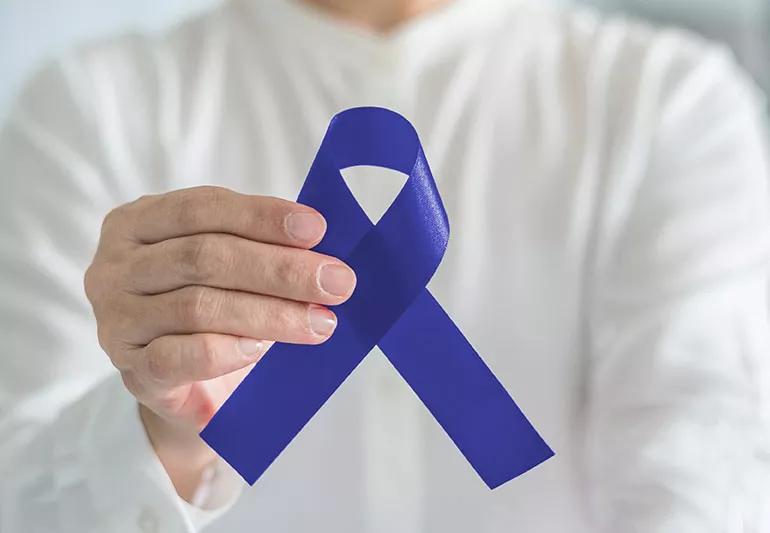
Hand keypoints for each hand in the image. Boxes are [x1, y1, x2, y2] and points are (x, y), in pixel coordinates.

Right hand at [84, 186, 355, 496]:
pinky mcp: (132, 371)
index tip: (317, 229)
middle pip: (204, 256)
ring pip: (198, 306)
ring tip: (318, 321)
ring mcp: (117, 321)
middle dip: (279, 268)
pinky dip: (227, 350)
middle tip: (336, 282)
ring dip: (270, 313)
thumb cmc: (212, 307)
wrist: (185, 381)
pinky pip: (178, 357)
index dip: (261, 216)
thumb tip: (321, 249)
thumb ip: (257, 246)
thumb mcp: (227, 264)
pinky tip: (263, 349)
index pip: (201, 208)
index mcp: (137, 223)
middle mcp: (116, 267)